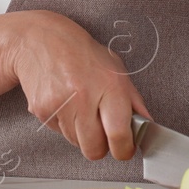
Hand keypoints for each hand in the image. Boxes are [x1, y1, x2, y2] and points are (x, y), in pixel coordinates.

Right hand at [2, 10, 149, 161]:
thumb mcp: (116, 69)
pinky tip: (67, 104)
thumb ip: (133, 100)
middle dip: (102, 146)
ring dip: (83, 135)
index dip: (124, 149)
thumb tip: (147, 126)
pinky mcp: (41, 111)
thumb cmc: (83, 53)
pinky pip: (60, 134)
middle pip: (95, 149)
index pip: (119, 135)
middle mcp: (84, 97)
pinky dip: (66, 126)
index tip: (125, 148)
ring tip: (83, 109)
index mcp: (110, 86)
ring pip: (77, 144)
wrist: (41, 40)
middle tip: (103, 131)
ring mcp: (60, 105)